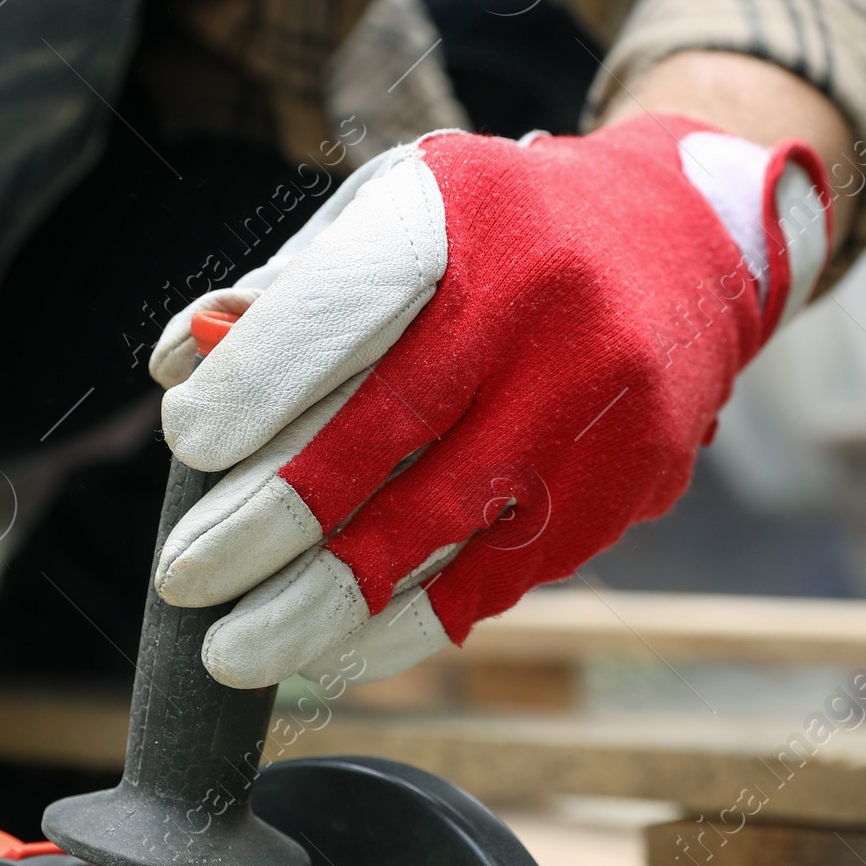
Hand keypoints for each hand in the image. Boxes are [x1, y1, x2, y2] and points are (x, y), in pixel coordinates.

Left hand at [151, 118, 828, 691]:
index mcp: (467, 213)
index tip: (184, 447)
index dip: (260, 382)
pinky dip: (405, 622)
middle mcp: (544, 301)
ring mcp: (597, 399)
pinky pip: (502, 575)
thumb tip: (178, 367)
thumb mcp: (396, 213)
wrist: (687, 245)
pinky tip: (332, 651)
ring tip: (236, 647)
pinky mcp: (629, 482)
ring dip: (323, 601)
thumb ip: (287, 289)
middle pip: (389, 427)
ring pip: (444, 523)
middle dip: (269, 518)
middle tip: (181, 578)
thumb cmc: (496, 234)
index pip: (347, 302)